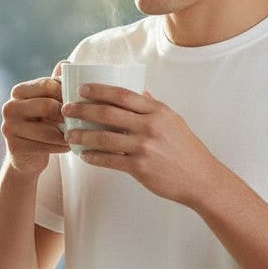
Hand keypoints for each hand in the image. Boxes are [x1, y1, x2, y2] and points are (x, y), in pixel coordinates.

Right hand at [0, 63, 68, 174]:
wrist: (28, 155)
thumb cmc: (43, 123)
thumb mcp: (48, 102)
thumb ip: (55, 84)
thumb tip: (66, 62)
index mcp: (19, 91)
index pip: (47, 84)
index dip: (66, 92)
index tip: (79, 100)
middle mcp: (9, 107)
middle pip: (47, 106)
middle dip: (67, 114)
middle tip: (80, 120)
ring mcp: (9, 127)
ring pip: (47, 130)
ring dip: (66, 134)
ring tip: (78, 135)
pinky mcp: (14, 147)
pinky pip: (44, 146)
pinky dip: (60, 147)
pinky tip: (68, 147)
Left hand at [62, 84, 224, 206]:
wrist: (201, 179)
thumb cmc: (188, 150)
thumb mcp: (174, 121)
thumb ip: (155, 107)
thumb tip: (140, 93)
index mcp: (157, 111)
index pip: (122, 94)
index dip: (99, 90)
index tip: (82, 89)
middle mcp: (149, 126)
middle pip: (108, 113)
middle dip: (83, 110)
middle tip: (67, 110)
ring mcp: (144, 147)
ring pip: (104, 137)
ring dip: (82, 135)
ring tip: (69, 135)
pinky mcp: (139, 167)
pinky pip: (109, 160)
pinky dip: (93, 157)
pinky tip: (84, 155)